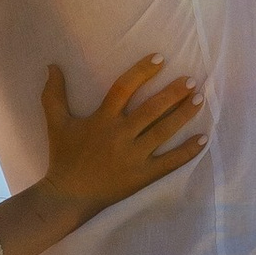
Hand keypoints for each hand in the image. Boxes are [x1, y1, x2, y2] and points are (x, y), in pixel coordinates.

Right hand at [39, 55, 202, 208]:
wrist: (67, 196)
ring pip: (164, 131)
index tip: (161, 58)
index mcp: (102, 119)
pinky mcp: (143, 175)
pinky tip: (203, 139)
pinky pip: (170, 162)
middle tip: (192, 80)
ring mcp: (134, 156)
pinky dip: (187, 151)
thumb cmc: (63, 157)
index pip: (124, 88)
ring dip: (184, 114)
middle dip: (174, 93)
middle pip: (152, 109)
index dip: (142, 72)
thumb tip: (51, 66)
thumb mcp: (56, 123)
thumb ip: (53, 94)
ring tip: (201, 99)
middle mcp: (121, 135)